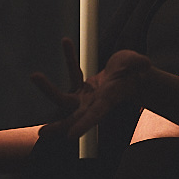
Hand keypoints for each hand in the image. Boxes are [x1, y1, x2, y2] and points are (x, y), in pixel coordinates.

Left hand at [31, 39, 150, 138]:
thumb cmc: (136, 74)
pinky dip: (69, 57)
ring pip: (62, 98)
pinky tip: (66, 41)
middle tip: (41, 133)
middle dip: (58, 126)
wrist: (132, 77)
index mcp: (106, 102)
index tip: (70, 137)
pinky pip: (73, 71)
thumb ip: (139, 64)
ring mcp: (85, 97)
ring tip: (34, 76)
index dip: (83, 126)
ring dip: (47, 88)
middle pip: (73, 117)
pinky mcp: (81, 87)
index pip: (94, 117)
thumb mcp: (138, 66)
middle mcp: (92, 104)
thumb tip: (145, 63)